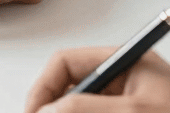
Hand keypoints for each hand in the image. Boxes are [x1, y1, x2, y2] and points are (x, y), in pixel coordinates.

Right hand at [24, 47, 169, 112]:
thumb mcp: (133, 112)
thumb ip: (85, 107)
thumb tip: (47, 110)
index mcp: (125, 62)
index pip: (67, 63)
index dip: (45, 87)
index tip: (35, 112)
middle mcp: (123, 80)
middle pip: (70, 88)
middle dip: (54, 108)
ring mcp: (127, 103)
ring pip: (81, 108)